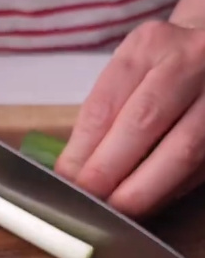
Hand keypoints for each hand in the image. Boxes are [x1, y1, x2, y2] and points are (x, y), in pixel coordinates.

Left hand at [55, 20, 204, 218]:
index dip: (83, 150)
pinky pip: (200, 167)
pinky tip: (148, 203)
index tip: (67, 180)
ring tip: (116, 210)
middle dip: (109, 171)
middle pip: (143, 121)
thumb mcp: (127, 75)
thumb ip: (103, 116)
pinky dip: (170, 190)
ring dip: (143, 190)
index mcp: (148, 47)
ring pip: (182, 150)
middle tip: (88, 200)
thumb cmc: (160, 69)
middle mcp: (190, 61)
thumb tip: (74, 173)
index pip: (106, 103)